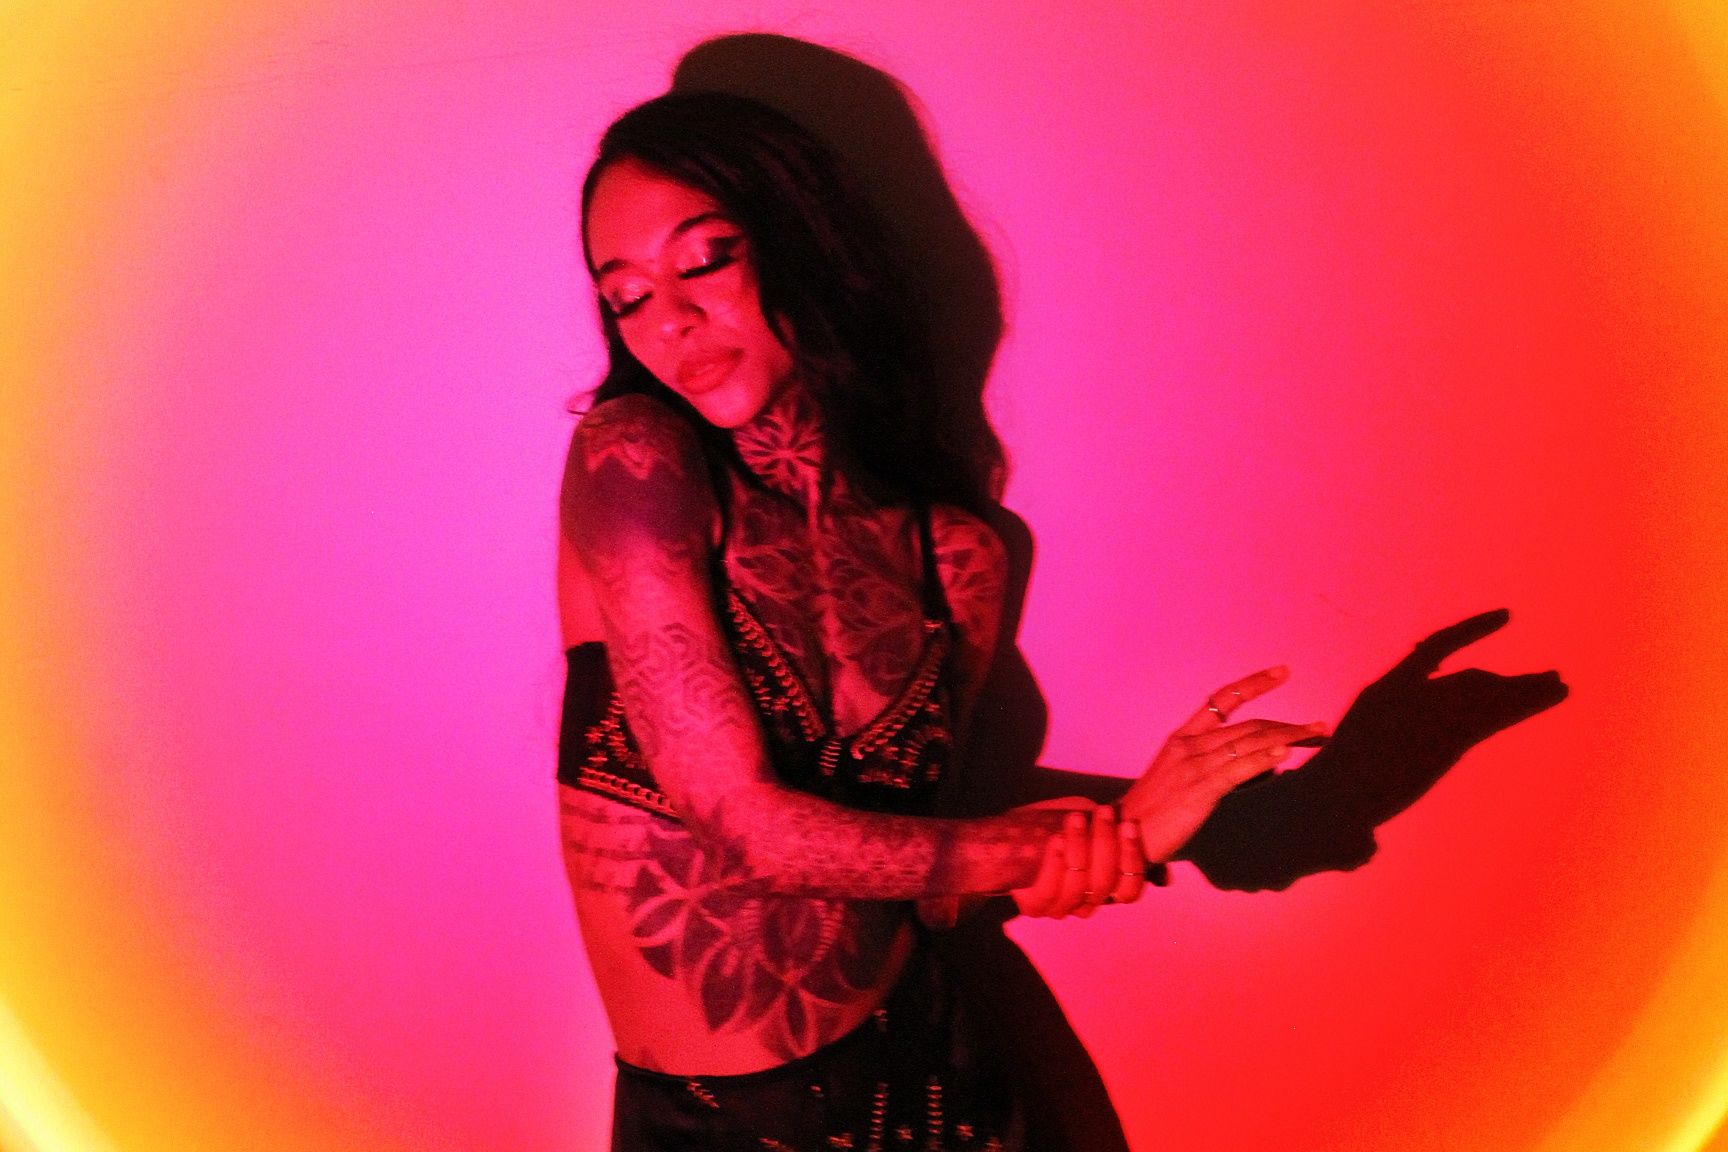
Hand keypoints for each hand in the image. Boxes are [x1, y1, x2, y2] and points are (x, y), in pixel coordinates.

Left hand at [1011, 800, 1147, 918]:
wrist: (1011, 833)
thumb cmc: (1059, 825)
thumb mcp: (1096, 826)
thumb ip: (1126, 848)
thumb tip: (1165, 880)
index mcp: (1106, 890)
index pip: (1130, 892)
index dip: (1132, 860)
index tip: (1129, 825)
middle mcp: (1086, 903)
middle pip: (1105, 884)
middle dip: (1106, 844)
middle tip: (1103, 812)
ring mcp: (1061, 907)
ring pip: (1079, 887)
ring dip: (1079, 848)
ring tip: (1076, 819)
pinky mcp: (1035, 906)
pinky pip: (1050, 892)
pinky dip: (1055, 864)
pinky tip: (1056, 840)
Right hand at [1120, 667, 1326, 861]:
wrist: (1121, 835)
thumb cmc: (1151, 812)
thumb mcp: (1178, 779)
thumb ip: (1209, 768)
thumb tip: (1246, 769)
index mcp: (1182, 739)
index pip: (1221, 700)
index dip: (1253, 684)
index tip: (1282, 672)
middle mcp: (1189, 745)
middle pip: (1246, 725)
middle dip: (1287, 724)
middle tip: (1318, 726)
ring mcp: (1194, 766)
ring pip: (1248, 742)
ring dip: (1288, 736)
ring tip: (1316, 734)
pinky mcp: (1200, 789)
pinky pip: (1237, 769)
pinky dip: (1263, 758)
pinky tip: (1285, 752)